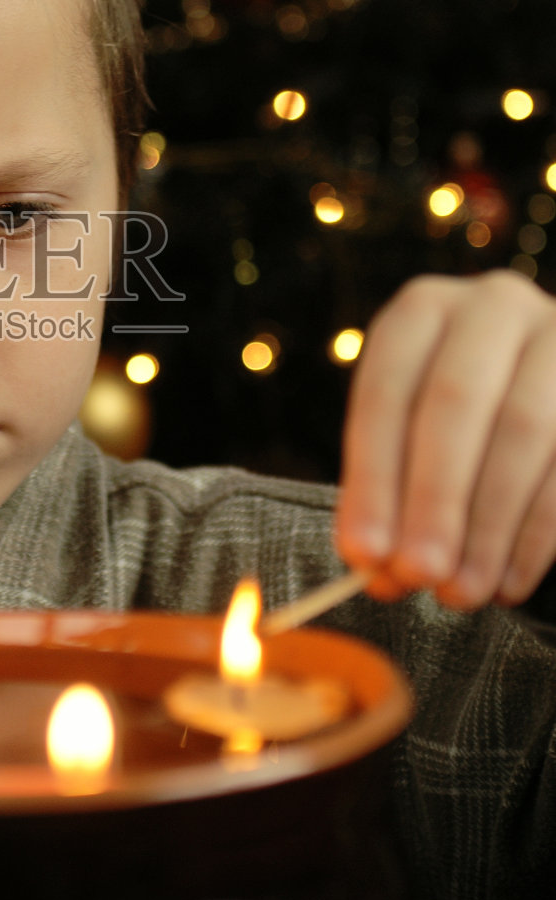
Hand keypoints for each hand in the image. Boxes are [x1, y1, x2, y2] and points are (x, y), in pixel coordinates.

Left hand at [336, 271, 555, 609]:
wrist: (544, 388)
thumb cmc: (457, 422)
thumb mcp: (409, 437)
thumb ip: (386, 493)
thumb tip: (372, 567)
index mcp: (421, 310)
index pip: (386, 391)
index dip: (372, 477)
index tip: (362, 553)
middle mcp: (491, 307)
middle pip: (455, 403)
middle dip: (433, 499)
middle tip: (417, 574)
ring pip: (522, 432)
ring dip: (488, 526)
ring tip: (461, 592)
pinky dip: (536, 533)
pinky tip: (509, 581)